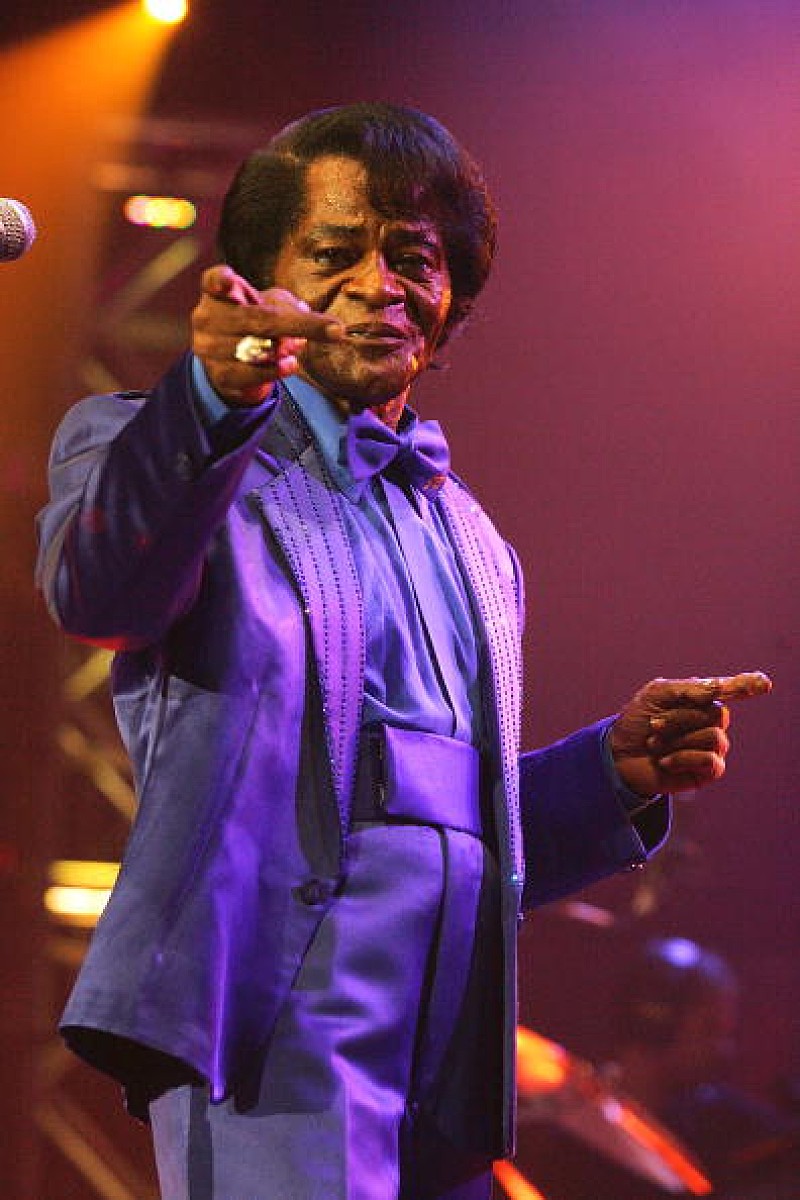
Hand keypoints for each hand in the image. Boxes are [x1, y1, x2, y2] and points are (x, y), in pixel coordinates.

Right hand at [190, 264, 344, 405]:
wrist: (233, 363)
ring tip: (291, 348)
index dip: (221, 281)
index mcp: (217, 291)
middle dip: (299, 325)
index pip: (214, 281)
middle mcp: (206, 317)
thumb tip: (304, 314)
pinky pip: (253, 373)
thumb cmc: (253, 322)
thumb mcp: (270, 304)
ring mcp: (209, 348)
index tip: (229, 281)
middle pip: (257, 319)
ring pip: (258, 349)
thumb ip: (285, 305)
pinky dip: (276, 370)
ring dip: (284, 349)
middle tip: (336, 330)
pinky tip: (289, 364)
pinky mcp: (218, 375)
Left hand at [609, 671, 771, 796]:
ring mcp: (712, 746)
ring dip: (677, 739)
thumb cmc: (637, 722)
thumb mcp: (656, 694)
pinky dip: (682, 758)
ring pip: (714, 737)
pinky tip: (665, 761)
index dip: (746, 686)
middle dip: (680, 718)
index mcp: (701, 699)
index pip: (730, 690)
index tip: (763, 683)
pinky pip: (710, 760)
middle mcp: (711, 721)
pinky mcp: (708, 771)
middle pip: (717, 714)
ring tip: (655, 744)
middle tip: (654, 725)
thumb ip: (688, 689)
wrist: (618, 755)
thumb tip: (719, 688)